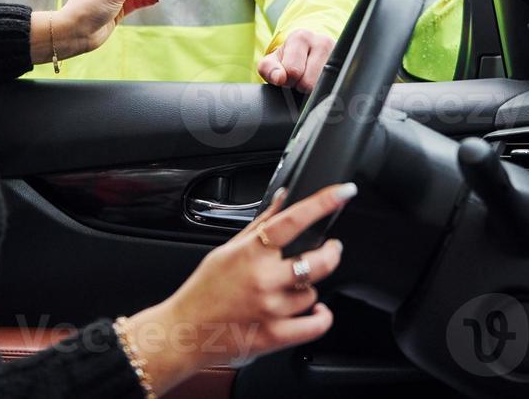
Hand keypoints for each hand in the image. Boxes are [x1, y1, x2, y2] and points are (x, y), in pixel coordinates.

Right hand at [120, 183, 355, 392]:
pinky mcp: (275, 336)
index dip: (322, 203)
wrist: (186, 333)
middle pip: (318, 260)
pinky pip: (316, 325)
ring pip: (313, 292)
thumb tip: (283, 199)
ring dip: (309, 288)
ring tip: (293, 288)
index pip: (293, 220)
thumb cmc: (204, 291)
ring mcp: (271, 309)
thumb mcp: (227, 250)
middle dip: (331, 252)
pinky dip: (321, 316)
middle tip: (331, 248)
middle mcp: (263, 279)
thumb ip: (260, 225)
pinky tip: (316, 310)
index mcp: (251, 253)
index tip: (343, 192)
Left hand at [257, 29, 335, 92]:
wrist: (309, 49)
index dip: (287, 80)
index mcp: (301, 37)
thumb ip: (268, 69)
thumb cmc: (288, 58)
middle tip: (299, 78)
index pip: (293, 71)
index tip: (288, 75)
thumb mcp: (272, 61)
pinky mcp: (347, 65)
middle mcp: (323, 42)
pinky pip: (336, 87)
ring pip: (324, 87)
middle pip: (309, 83)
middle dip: (300, 86)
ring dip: (314, 89)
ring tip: (310, 79)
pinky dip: (326, 90)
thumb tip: (279, 78)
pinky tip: (321, 82)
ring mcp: (338, 54)